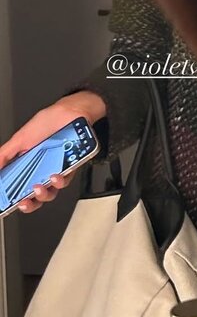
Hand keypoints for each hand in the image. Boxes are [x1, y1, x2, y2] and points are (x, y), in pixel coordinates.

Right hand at [0, 91, 104, 213]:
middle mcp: (42, 171)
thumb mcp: (20, 139)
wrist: (69, 112)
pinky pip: (66, 180)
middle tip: (24, 201)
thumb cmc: (46, 123)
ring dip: (43, 194)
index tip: (10, 202)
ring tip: (38, 187)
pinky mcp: (71, 168)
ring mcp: (56, 170)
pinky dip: (59, 181)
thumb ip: (5, 154)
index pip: (20, 188)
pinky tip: (55, 175)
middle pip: (35, 196)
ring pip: (51, 192)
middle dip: (29, 203)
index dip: (15, 198)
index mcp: (29, 166)